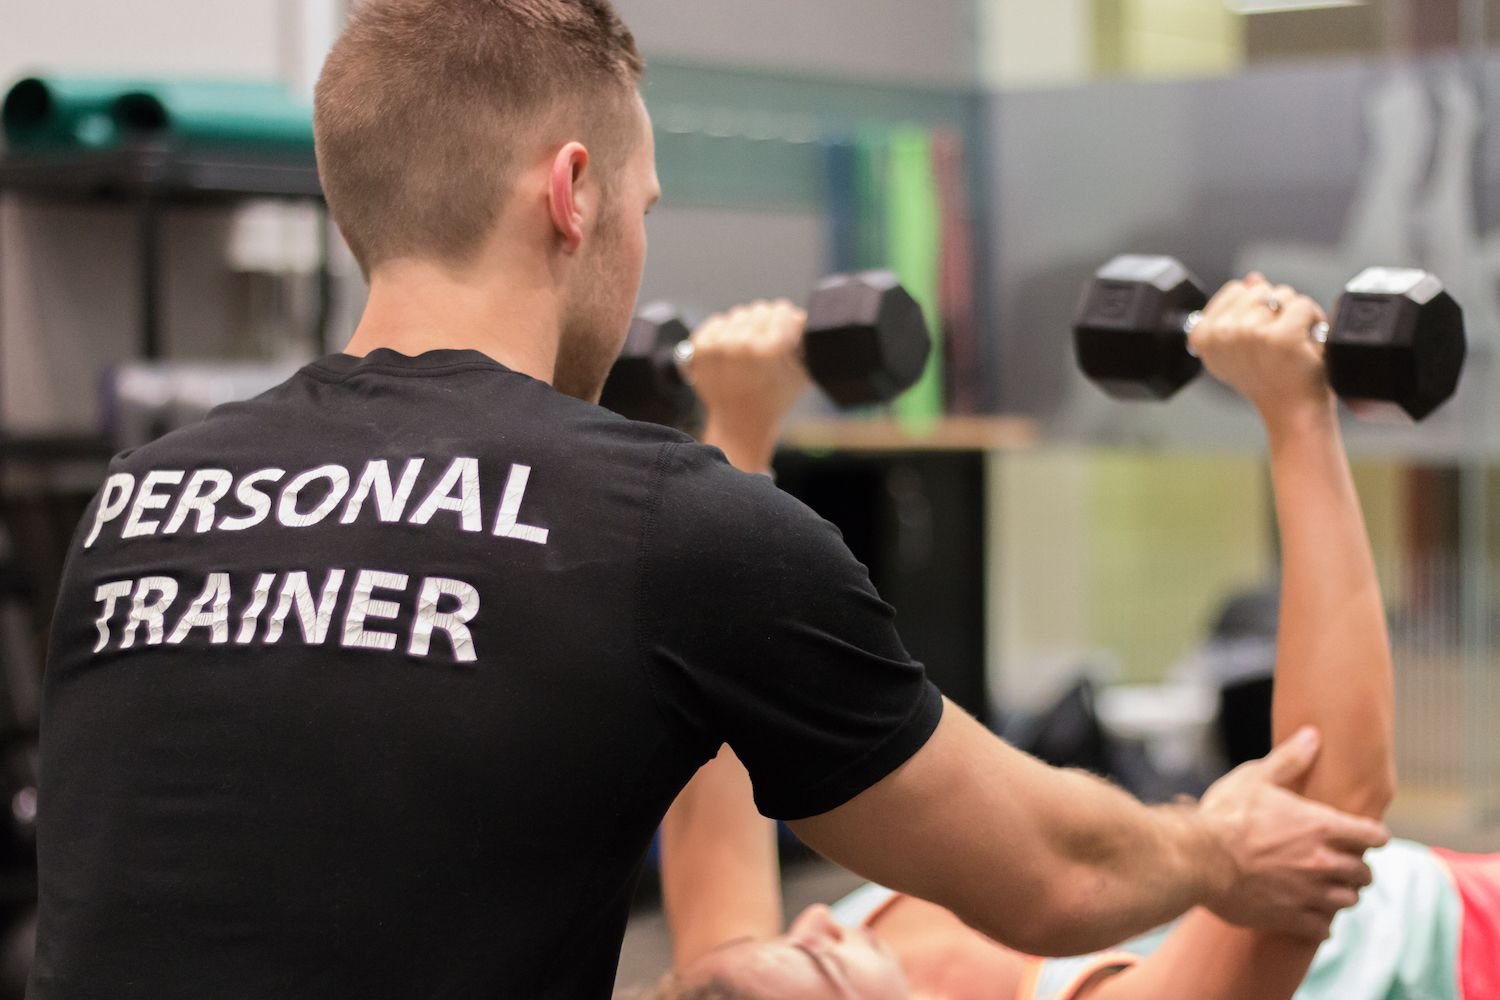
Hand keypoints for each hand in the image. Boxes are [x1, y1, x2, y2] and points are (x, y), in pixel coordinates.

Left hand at [689, 300, 811, 472]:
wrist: (740, 422)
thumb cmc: (774, 399)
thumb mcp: (803, 372)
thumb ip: (806, 339)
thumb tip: (802, 315)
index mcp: (770, 348)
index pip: (782, 310)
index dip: (787, 323)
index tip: (786, 335)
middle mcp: (742, 343)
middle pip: (761, 309)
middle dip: (767, 324)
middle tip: (766, 347)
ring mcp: (717, 345)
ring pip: (740, 314)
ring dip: (746, 328)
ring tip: (749, 353)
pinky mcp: (700, 347)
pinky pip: (718, 322)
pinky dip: (725, 333)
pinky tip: (732, 353)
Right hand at [1188, 273, 1333, 428]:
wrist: (1291, 411)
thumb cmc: (1270, 380)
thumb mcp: (1243, 344)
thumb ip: (1241, 309)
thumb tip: (1252, 279)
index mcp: (1203, 336)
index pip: (1236, 291)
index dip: (1254, 309)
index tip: (1257, 339)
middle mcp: (1221, 334)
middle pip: (1259, 290)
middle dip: (1275, 310)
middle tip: (1277, 344)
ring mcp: (1249, 334)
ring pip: (1282, 295)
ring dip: (1294, 316)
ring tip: (1292, 345)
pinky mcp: (1280, 336)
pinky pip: (1302, 305)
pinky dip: (1313, 321)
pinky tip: (1307, 344)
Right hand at [1196, 727, 1389, 940]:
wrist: (1197, 860)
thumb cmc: (1223, 816)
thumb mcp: (1254, 778)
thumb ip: (1289, 759)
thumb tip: (1313, 735)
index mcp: (1321, 826)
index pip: (1373, 835)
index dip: (1372, 834)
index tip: (1365, 835)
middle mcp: (1324, 862)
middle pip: (1364, 872)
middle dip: (1357, 867)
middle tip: (1342, 862)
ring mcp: (1310, 894)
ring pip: (1348, 901)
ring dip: (1341, 893)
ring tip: (1327, 888)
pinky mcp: (1292, 919)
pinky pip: (1324, 928)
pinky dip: (1321, 922)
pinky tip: (1309, 913)